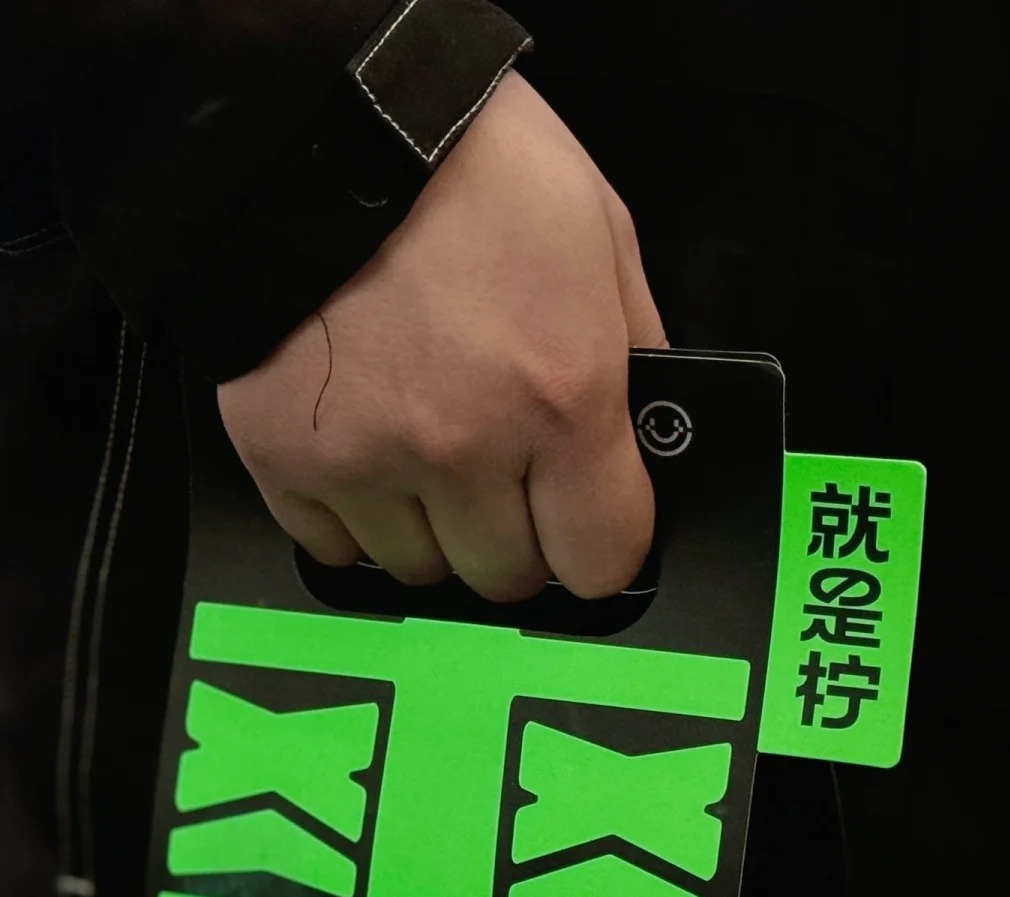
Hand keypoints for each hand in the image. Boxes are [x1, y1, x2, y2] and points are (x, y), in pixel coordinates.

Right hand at [217, 70, 666, 601]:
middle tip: (499, 466)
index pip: (601, 559)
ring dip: (431, 525)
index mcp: (560, 394)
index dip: (597, 543)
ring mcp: (367, 461)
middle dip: (514, 534)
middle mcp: (464, 446)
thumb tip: (641, 439)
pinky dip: (353, 516)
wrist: (315, 123)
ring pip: (420, 568)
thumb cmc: (463, 163)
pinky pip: (335, 548)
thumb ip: (633, 353)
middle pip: (507, 576)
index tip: (583, 521)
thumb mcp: (598, 234)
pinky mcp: (286, 461)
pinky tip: (363, 448)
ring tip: (420, 440)